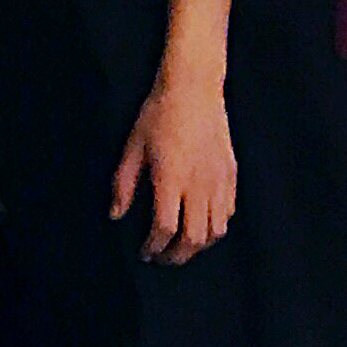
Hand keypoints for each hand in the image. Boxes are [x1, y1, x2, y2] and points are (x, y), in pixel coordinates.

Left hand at [111, 74, 235, 265]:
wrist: (193, 89)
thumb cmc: (158, 114)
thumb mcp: (132, 147)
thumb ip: (124, 184)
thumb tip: (116, 214)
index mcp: (171, 179)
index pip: (164, 228)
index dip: (153, 247)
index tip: (144, 252)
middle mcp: (198, 185)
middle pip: (193, 238)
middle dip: (176, 255)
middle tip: (162, 258)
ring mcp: (219, 181)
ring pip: (216, 231)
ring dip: (198, 246)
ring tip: (182, 247)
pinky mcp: (231, 174)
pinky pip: (228, 212)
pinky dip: (216, 228)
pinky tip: (203, 226)